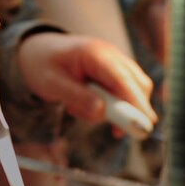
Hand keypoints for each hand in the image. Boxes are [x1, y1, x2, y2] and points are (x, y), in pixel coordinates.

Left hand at [15, 34, 156, 133]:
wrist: (39, 52)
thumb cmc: (44, 66)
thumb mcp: (52, 84)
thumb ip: (76, 97)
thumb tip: (101, 111)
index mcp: (95, 53)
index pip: (122, 78)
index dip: (135, 101)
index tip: (145, 122)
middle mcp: (111, 55)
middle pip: (138, 84)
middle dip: (132, 110)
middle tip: (117, 133)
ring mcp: (115, 63)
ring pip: (133, 91)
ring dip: (115, 110)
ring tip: (76, 107)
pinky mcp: (114, 74)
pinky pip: (123, 94)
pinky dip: (110, 107)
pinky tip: (83, 107)